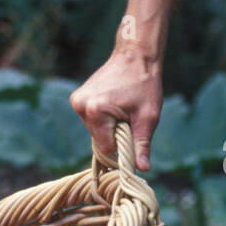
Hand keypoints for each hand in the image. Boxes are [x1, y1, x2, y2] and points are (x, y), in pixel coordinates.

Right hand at [69, 46, 163, 171]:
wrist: (135, 56)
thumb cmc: (145, 85)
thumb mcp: (148, 117)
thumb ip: (142, 144)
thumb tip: (142, 169)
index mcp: (96, 111)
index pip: (106, 148)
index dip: (121, 145)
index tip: (131, 131)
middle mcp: (81, 106)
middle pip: (98, 139)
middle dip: (114, 134)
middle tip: (128, 116)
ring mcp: (76, 101)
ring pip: (93, 130)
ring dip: (108, 126)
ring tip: (121, 107)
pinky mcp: (76, 98)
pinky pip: (90, 119)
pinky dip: (102, 118)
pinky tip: (113, 103)